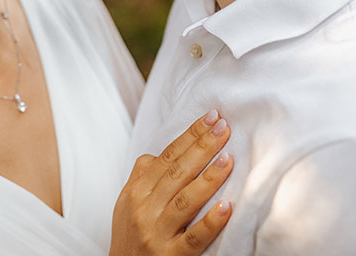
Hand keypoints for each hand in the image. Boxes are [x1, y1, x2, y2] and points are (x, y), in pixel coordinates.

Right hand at [110, 110, 233, 254]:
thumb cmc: (129, 236)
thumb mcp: (128, 202)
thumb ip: (144, 176)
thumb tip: (164, 152)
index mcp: (137, 190)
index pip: (167, 156)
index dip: (190, 135)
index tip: (211, 118)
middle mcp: (145, 208)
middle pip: (177, 172)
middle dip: (202, 147)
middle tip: (223, 128)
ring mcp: (157, 232)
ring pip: (185, 200)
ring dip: (208, 178)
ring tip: (228, 158)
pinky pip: (194, 238)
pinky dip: (210, 222)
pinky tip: (227, 207)